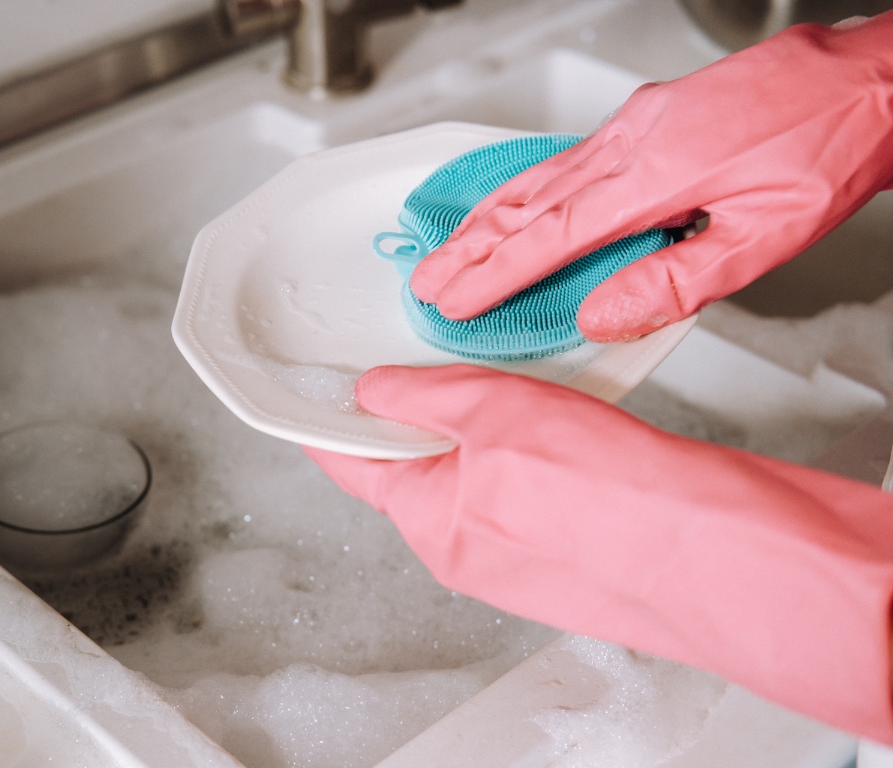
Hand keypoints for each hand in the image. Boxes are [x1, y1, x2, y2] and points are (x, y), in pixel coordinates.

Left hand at [306, 364, 892, 741]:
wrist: (716, 550)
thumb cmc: (615, 500)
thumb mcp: (495, 415)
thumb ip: (423, 398)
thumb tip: (374, 390)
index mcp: (431, 523)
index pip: (349, 464)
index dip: (327, 418)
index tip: (314, 388)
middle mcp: (466, 548)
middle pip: (414, 465)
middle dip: (422, 412)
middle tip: (440, 362)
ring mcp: (517, 553)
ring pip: (476, 472)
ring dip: (484, 426)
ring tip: (518, 386)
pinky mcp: (565, 546)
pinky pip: (525, 487)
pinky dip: (528, 449)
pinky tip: (562, 422)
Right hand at [410, 14, 892, 340]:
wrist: (866, 82)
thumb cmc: (825, 150)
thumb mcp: (762, 237)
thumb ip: (675, 281)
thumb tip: (602, 314)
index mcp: (652, 176)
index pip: (550, 238)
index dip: (495, 273)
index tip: (455, 299)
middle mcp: (630, 142)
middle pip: (527, 202)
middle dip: (469, 247)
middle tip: (428, 280)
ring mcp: (634, 124)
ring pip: (539, 176)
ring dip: (487, 217)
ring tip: (451, 247)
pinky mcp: (646, 118)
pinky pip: (565, 159)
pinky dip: (525, 190)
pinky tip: (515, 204)